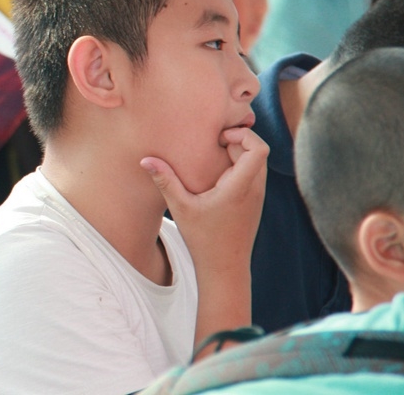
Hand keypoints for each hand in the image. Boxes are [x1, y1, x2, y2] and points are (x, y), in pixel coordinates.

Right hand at [140, 127, 267, 275]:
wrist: (225, 268)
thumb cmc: (202, 239)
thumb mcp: (180, 208)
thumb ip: (165, 180)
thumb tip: (145, 160)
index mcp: (240, 187)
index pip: (258, 149)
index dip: (242, 134)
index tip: (218, 138)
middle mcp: (254, 189)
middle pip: (257, 151)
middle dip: (236, 141)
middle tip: (211, 144)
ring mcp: (257, 197)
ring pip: (257, 163)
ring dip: (238, 154)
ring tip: (212, 158)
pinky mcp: (254, 204)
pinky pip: (254, 175)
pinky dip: (239, 167)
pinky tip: (216, 175)